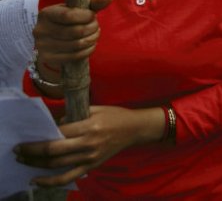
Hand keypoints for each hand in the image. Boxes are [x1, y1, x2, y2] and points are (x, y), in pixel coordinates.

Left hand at [16, 105, 164, 186]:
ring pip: (56, 165)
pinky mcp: (91, 166)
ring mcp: (89, 157)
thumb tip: (53, 126)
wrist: (135, 129)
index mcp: (89, 126)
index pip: (57, 134)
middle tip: (17, 151)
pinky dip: (49, 182)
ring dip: (35, 164)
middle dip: (31, 152)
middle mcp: (88, 143)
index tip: (25, 139)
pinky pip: (67, 177)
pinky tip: (36, 180)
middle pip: (53, 151)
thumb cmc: (116, 116)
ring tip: (23, 161)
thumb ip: (74, 117)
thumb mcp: (96, 109)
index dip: (38, 139)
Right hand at [34, 0, 112, 71]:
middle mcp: (40, 29)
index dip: (86, 16)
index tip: (93, 16)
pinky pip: (74, 56)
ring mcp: (42, 46)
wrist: (53, 41)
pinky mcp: (47, 58)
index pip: (69, 16)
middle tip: (96, 26)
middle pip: (75, 31)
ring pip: (77, 44)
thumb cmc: (69, 22)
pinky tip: (91, 45)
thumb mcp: (78, 10)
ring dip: (92, 39)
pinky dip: (88, 50)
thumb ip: (93, 3)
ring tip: (95, 34)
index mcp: (46, 13)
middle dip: (92, 28)